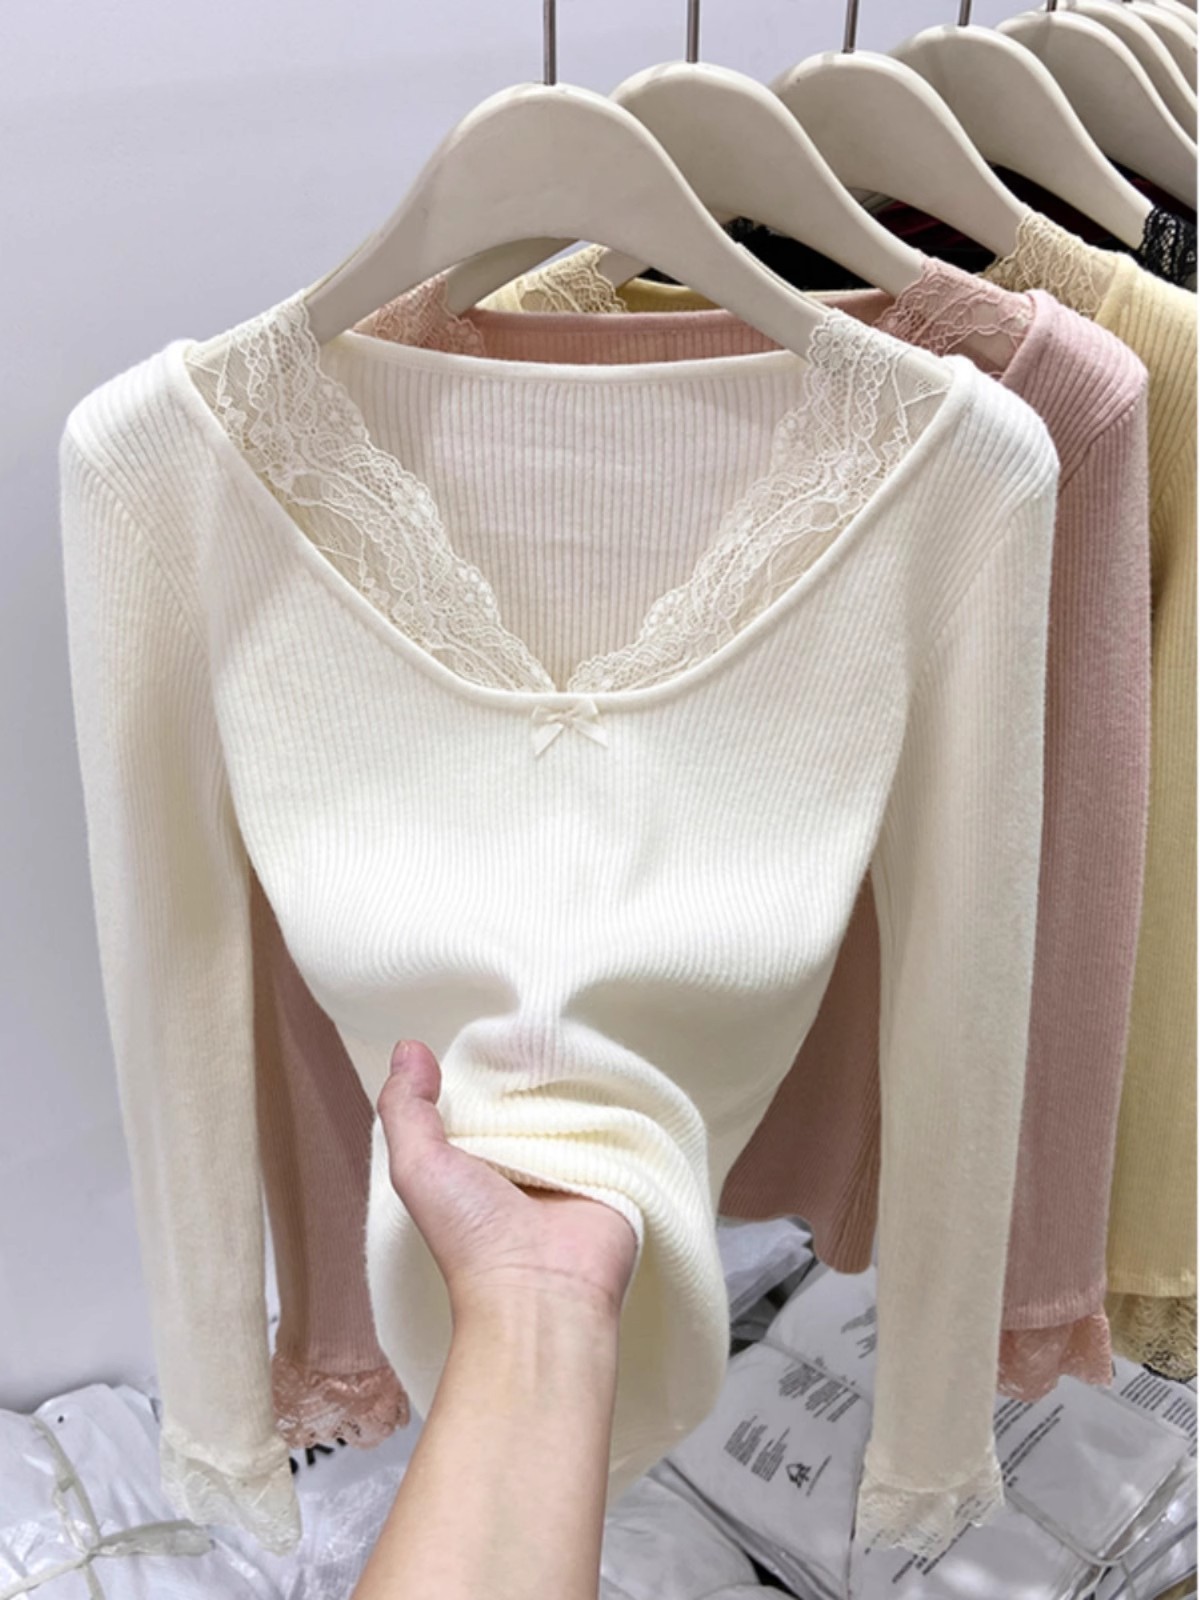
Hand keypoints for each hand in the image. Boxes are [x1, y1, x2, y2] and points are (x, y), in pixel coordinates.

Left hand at [376, 1039, 639, 1325]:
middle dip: (533, 1063)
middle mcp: (521, 1162)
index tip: (494, 1023)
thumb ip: (405, 1110)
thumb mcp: (419, 1168)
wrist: (542, 1293)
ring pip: (573, 1104)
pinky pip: (616, 1122)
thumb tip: (410, 1048)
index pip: (479, 1098)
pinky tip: (614, 1064)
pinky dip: (615, 1098)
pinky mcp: (614, 1168)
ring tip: (577, 1031)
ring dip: (577, 1077)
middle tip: (541, 1019)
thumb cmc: (472, 1237)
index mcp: (473, 1161)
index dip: (483, 1065)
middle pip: (529, 1096)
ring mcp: (570, 1165)